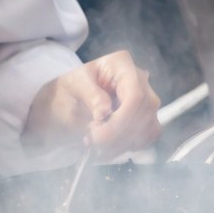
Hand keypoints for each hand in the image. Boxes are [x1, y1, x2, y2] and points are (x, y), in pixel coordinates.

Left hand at [24, 50, 161, 160]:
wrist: (65, 101)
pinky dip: (127, 146)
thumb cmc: (68, 89)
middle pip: (144, 112)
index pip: (134, 95)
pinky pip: (148, 136)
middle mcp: (139, 79)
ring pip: (148, 127)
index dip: (120, 120)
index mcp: (120, 64)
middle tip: (91, 142)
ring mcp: (145, 98)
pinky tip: (106, 148)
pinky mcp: (146, 117)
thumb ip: (90, 96)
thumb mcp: (72, 86)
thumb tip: (105, 111)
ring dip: (121, 144)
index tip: (96, 134)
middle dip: (117, 135)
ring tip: (94, 146)